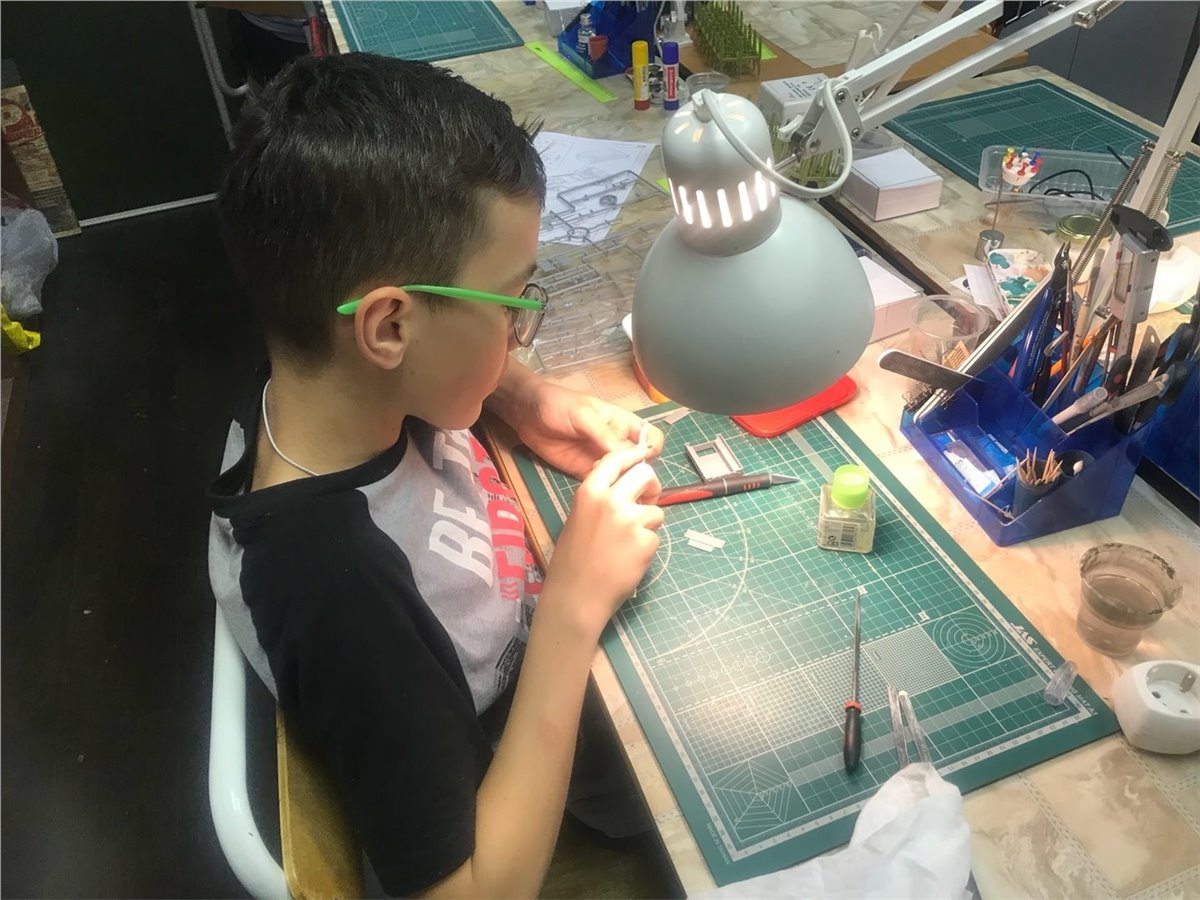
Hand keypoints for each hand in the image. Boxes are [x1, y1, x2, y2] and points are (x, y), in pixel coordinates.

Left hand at [513, 382, 664, 479]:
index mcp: (622, 423)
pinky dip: (604, 489)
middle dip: (638, 473)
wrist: (526, 414)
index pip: (650, 437)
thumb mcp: (583, 415)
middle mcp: (616, 443)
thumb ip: (605, 433)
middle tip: (625, 479)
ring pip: (623, 476)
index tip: (639, 458)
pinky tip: (597, 489)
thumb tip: (628, 454)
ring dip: (622, 484)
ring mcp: (601, 459)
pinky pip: (603, 484)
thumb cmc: (558, 405)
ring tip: (610, 486)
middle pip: (640, 462)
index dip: (650, 448)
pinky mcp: (585, 472)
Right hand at [541, 445, 663, 638]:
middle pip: (645, 474)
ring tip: (625, 545)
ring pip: (655, 511)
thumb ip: (598, 497)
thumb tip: (620, 479)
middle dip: (651, 486)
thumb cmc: (572, 561)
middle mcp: (611, 500)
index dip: (633, 456)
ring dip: (647, 525)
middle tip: (647, 499)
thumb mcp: (578, 518)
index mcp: (589, 492)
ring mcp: (631, 520)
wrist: (576, 596)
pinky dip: (646, 548)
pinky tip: (628, 560)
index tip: (643, 457)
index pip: (616, 459)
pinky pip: (655, 536)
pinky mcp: (646, 541)